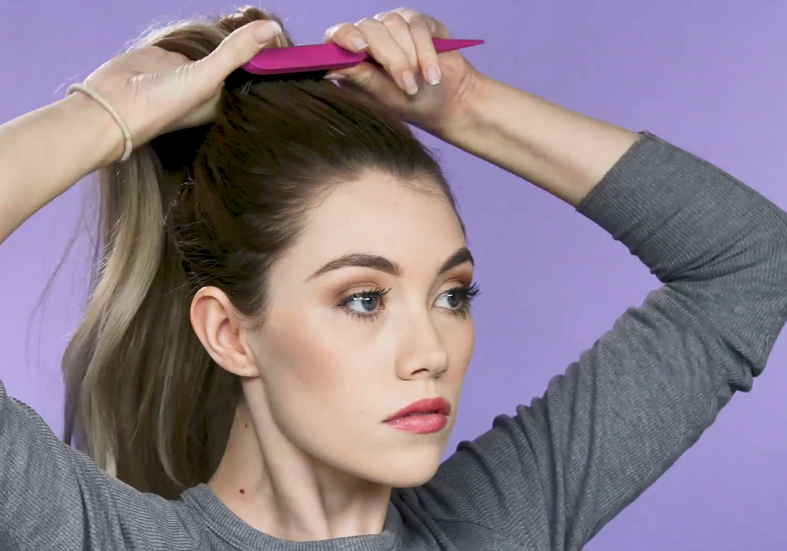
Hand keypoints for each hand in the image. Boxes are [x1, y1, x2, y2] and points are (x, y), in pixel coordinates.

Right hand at [77, 20, 282, 152]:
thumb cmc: (162, 106)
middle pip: (243, 63)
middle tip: (273, 24)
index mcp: (227, 102)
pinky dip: (213, 32)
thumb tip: (271, 29)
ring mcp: (195, 71)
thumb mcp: (205, 78)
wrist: (112, 104)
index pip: (257, 81)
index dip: (273, 64)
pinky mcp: (176, 57)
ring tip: (253, 18)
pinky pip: (202, 41)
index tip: (291, 45)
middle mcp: (214, 88)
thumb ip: (236, 52)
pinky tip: (231, 20)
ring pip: (223, 49)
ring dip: (234, 37)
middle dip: (257, 47)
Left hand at [323, 8, 481, 135]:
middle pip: (370, 28)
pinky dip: (427, 52)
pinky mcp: (417, 22)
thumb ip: (360, 78)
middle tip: (407, 86)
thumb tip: (328, 69)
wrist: (448, 102)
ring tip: (421, 83)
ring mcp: (393, 26)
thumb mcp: (384, 97)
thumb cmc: (410, 104)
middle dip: (392, 58)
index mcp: (353, 56)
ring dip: (412, 58)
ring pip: (395, 25)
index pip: (337, 35)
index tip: (359, 48)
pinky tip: (432, 74)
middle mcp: (369, 37)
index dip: (345, 36)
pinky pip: (418, 26)